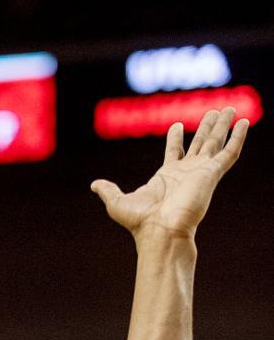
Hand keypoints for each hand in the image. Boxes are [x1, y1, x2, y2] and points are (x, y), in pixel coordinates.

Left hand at [92, 107, 247, 240]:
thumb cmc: (141, 222)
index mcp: (167, 177)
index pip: (174, 152)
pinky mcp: (212, 173)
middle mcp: (186, 173)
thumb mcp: (117, 203)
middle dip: (207, 127)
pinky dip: (238, 137)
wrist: (160, 231)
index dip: (175, 138)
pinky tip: (244, 122)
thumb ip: (108, 191)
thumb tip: (94, 185)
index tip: (177, 125)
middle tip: (215, 111)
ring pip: (215, 143)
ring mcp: (200, 172)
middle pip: (200, 143)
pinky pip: (229, 152)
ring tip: (230, 108)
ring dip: (223, 126)